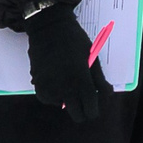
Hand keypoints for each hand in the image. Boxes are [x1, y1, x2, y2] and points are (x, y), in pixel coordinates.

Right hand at [24, 5, 108, 120]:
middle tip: (82, 96)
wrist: (48, 28)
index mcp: (82, 81)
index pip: (90, 110)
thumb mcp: (92, 57)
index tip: (93, 103)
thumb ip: (99, 80)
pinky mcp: (37, 85)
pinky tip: (57, 80)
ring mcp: (49, 88)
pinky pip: (48, 98)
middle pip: (77, 114)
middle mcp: (65, 89)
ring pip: (62, 105)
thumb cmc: (74, 40)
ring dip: (66, 98)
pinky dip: (53, 94)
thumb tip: (105, 95)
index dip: (94, 109)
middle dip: (82, 109)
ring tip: (67, 79)